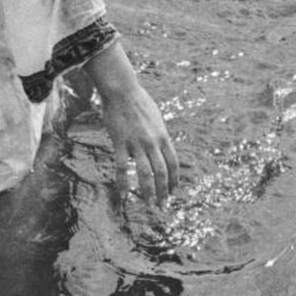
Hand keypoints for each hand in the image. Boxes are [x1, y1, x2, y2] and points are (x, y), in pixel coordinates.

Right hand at [87, 43, 178, 206]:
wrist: (122, 90)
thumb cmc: (138, 102)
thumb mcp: (156, 119)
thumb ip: (158, 135)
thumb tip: (161, 146)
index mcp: (162, 136)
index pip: (173, 163)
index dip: (174, 180)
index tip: (174, 192)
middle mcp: (153, 142)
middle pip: (162, 172)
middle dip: (163, 191)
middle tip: (162, 205)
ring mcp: (137, 143)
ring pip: (145, 173)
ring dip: (148, 191)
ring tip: (149, 204)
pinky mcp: (120, 142)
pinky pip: (122, 167)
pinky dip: (123, 182)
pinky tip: (123, 194)